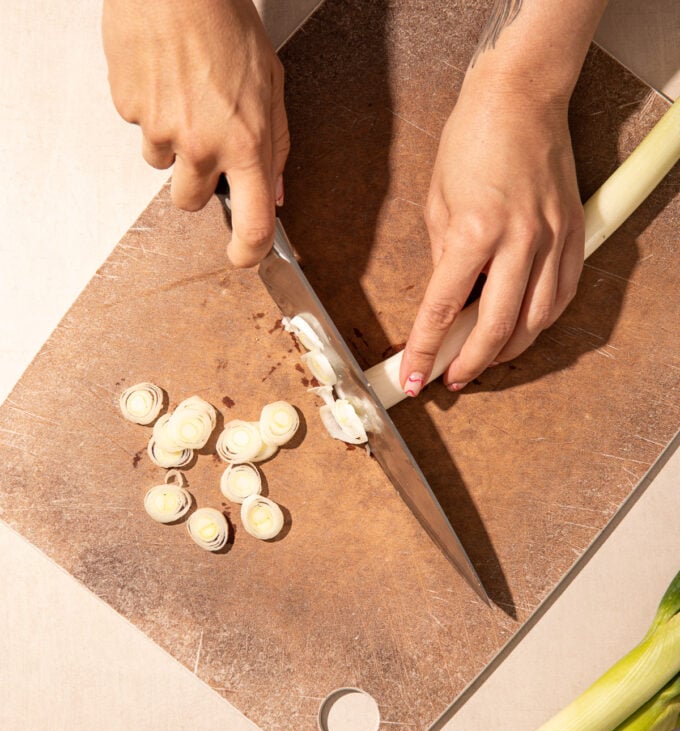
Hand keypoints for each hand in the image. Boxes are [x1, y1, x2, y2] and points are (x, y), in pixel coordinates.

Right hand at [102, 0, 288, 266]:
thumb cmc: (225, 21)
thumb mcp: (271, 85)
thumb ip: (276, 145)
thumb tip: (276, 191)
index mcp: (245, 144)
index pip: (253, 225)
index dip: (249, 252)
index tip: (245, 257)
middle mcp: (202, 146)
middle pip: (191, 203)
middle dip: (197, 182)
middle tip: (205, 143)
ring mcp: (162, 130)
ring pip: (162, 165)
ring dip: (172, 143)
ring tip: (184, 95)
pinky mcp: (131, 109)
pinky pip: (140, 127)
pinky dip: (151, 110)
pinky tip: (164, 78)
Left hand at [400, 76, 584, 395]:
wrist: (521, 97)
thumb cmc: (473, 141)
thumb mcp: (437, 203)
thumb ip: (443, 258)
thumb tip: (447, 301)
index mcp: (473, 231)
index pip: (443, 309)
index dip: (424, 351)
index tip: (411, 378)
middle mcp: (519, 240)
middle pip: (495, 328)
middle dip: (468, 363)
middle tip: (450, 378)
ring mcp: (552, 239)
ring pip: (536, 320)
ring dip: (507, 351)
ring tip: (484, 359)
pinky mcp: (574, 234)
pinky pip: (563, 295)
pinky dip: (542, 321)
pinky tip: (523, 329)